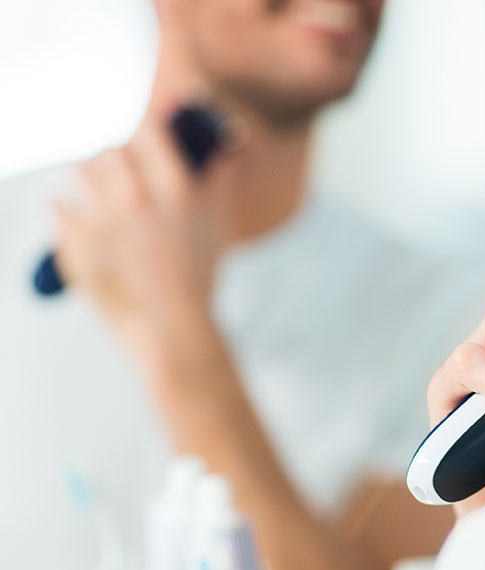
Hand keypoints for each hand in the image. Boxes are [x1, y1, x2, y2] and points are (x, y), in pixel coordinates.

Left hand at [54, 115, 240, 355]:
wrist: (169, 327)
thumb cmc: (197, 276)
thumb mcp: (220, 221)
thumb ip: (221, 172)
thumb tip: (228, 136)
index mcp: (175, 186)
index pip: (148, 128)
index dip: (143, 127)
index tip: (141, 132)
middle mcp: (136, 195)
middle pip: (109, 148)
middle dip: (114, 157)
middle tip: (120, 171)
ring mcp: (102, 217)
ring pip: (81, 170)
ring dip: (90, 176)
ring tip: (102, 195)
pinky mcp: (74, 240)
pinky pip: (57, 206)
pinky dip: (66, 210)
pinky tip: (83, 221)